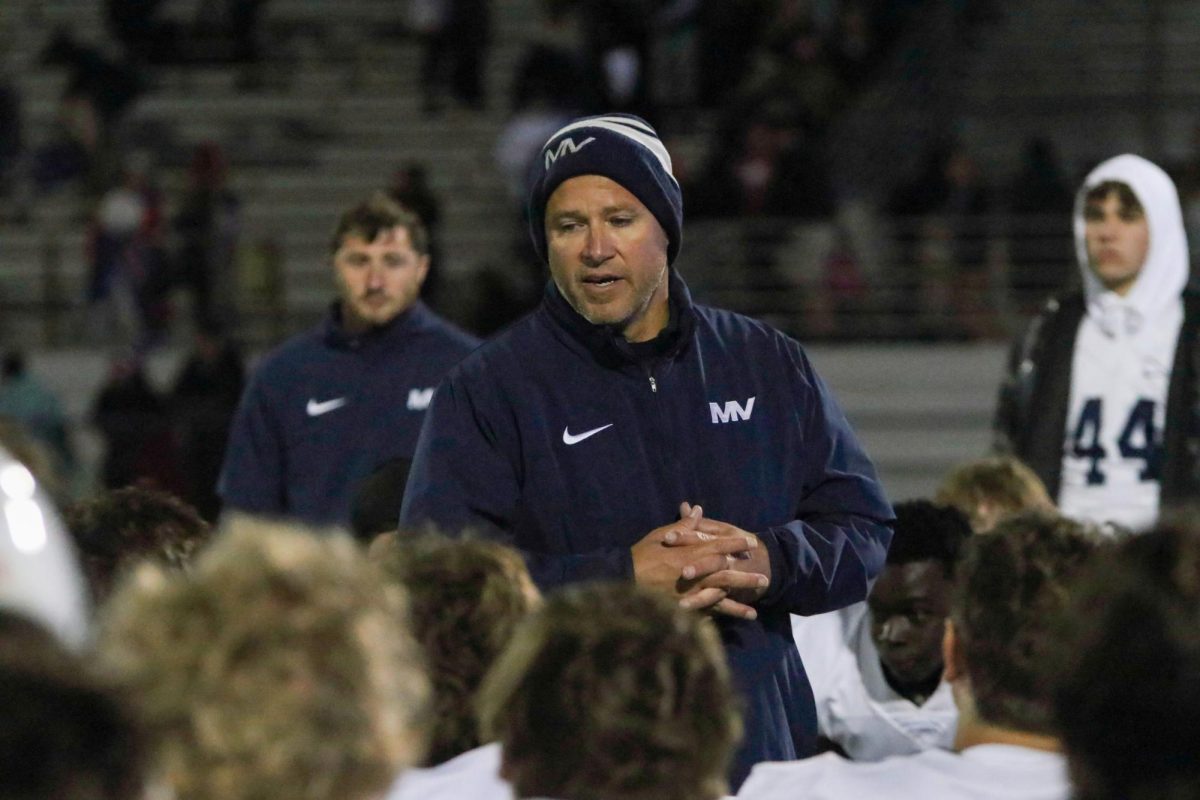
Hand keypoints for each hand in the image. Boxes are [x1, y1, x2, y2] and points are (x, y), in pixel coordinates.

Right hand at [631, 504, 766, 619]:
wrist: (624, 581)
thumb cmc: (642, 556)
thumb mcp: (661, 535)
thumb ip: (683, 525)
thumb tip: (697, 509)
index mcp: (690, 553)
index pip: (718, 547)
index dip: (736, 544)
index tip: (752, 543)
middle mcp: (694, 574)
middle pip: (725, 574)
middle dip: (745, 577)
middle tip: (764, 579)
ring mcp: (690, 593)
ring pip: (719, 598)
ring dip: (737, 604)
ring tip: (754, 612)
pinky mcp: (683, 608)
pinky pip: (704, 614)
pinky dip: (717, 620)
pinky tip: (725, 627)